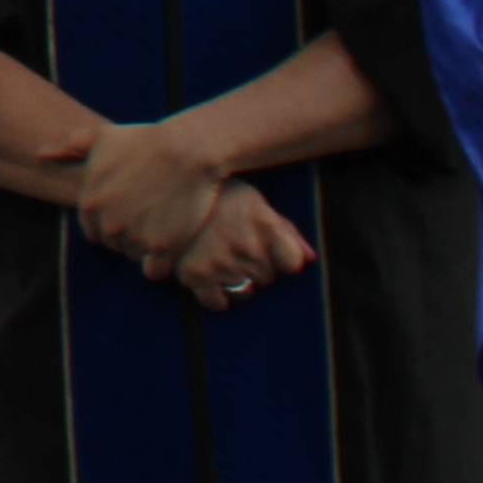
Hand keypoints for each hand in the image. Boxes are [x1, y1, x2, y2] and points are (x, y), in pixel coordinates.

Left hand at [73, 112, 234, 265]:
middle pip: (115, 244)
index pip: (94, 231)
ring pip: (135, 256)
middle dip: (128, 235)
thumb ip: (69, 147)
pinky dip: (162, 263)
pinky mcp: (162, 248)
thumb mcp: (102, 137)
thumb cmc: (145, 141)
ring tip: (163, 227)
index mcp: (90, 202)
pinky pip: (155, 270)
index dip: (111, 224)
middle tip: (149, 217)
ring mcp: (134, 237)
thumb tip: (40, 154)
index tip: (129, 212)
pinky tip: (171, 247)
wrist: (187, 150)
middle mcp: (108, 223)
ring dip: (146, 248)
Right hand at [160, 181, 312, 309]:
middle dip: (256, 267)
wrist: (170, 180)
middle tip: (235, 246)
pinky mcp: (195, 274)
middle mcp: (249, 247)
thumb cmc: (217, 190)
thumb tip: (311, 259)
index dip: (282, 258)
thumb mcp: (255, 201)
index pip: (293, 264)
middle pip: (267, 278)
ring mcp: (223, 263)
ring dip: (236, 281)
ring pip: (245, 291)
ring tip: (221, 259)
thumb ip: (286, 230)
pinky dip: (214, 296)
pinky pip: (216, 302)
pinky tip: (209, 280)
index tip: (268, 248)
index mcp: (266, 225)